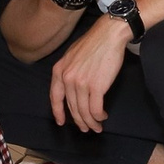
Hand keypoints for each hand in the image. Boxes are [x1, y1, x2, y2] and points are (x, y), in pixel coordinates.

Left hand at [49, 12, 133, 133]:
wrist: (108, 35)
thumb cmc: (93, 43)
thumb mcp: (72, 55)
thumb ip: (69, 71)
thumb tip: (72, 87)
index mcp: (59, 70)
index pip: (55, 97)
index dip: (58, 112)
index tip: (61, 122)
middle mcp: (67, 78)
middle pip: (72, 107)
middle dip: (79, 121)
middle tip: (86, 128)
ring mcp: (81, 84)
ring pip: (84, 111)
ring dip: (91, 122)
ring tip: (96, 127)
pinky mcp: (96, 87)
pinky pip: (95, 109)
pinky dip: (99, 116)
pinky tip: (102, 117)